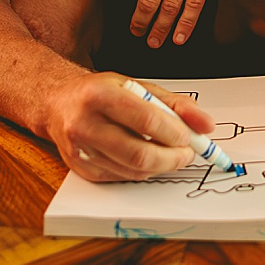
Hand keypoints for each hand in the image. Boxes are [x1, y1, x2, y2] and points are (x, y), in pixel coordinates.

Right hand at [44, 73, 215, 181]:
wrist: (57, 104)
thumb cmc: (101, 92)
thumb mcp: (137, 86)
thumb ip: (175, 104)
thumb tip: (206, 125)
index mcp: (99, 95)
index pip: (146, 120)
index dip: (174, 133)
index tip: (191, 137)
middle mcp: (84, 123)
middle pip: (139, 153)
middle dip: (172, 158)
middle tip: (187, 154)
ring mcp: (80, 150)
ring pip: (132, 170)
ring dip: (160, 166)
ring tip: (171, 155)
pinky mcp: (81, 169)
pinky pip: (121, 177)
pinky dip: (141, 171)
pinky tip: (147, 158)